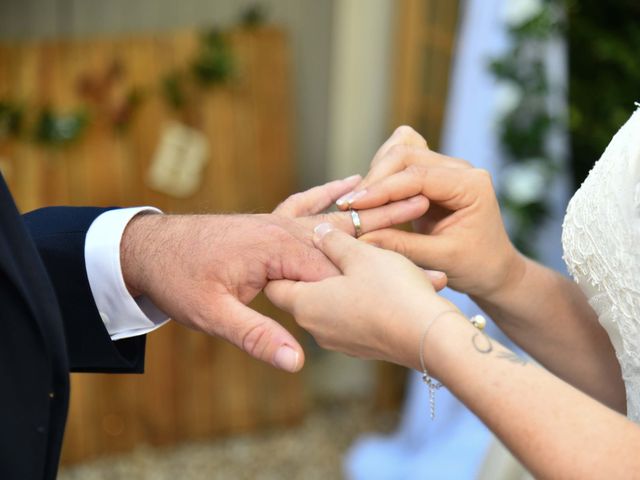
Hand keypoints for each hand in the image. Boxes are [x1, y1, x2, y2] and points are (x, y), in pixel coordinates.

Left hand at [119, 175, 436, 372]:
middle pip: (346, 237)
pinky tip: (353, 182)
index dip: (380, 279)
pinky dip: (331, 193)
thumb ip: (256, 335)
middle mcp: (283, 232)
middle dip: (389, 238)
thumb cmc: (180, 281)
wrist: (151, 248)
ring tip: (414, 201)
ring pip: (334, 219)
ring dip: (372, 212)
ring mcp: (278, 223)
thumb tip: (295, 363)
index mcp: (276, 252)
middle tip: (433, 233)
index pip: (337, 269)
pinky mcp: (272, 222)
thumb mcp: (212, 315)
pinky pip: (308, 204)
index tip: (424, 284)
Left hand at [265, 224, 457, 369]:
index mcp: (305, 303)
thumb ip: (333, 241)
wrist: (431, 339)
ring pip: (335, 301)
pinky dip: (367, 296)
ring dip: (350, 279)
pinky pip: (356, 314)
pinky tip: (395, 280)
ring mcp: (339, 339)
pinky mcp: (363, 345)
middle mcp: (315, 327)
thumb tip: (317, 232)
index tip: (302, 241)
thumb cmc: (392, 292)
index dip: (284, 260)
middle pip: (306, 290)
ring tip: (379, 257)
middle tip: (341, 242)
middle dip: (322, 265)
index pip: (276, 283)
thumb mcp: (361, 255)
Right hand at [337, 126, 523, 300]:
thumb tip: (360, 238)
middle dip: (374, 179)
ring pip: (400, 151)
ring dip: (376, 174)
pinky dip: (382, 175)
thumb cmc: (476, 267)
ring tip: (358, 203)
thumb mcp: (440, 259)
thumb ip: (402, 246)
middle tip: (349, 206)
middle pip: (405, 153)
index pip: (417, 176)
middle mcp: (459, 169)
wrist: (494, 269)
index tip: (353, 205)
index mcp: (470, 185)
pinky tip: (371, 198)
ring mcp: (446, 168)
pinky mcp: (433, 175)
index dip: (381, 189)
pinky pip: (400, 162)